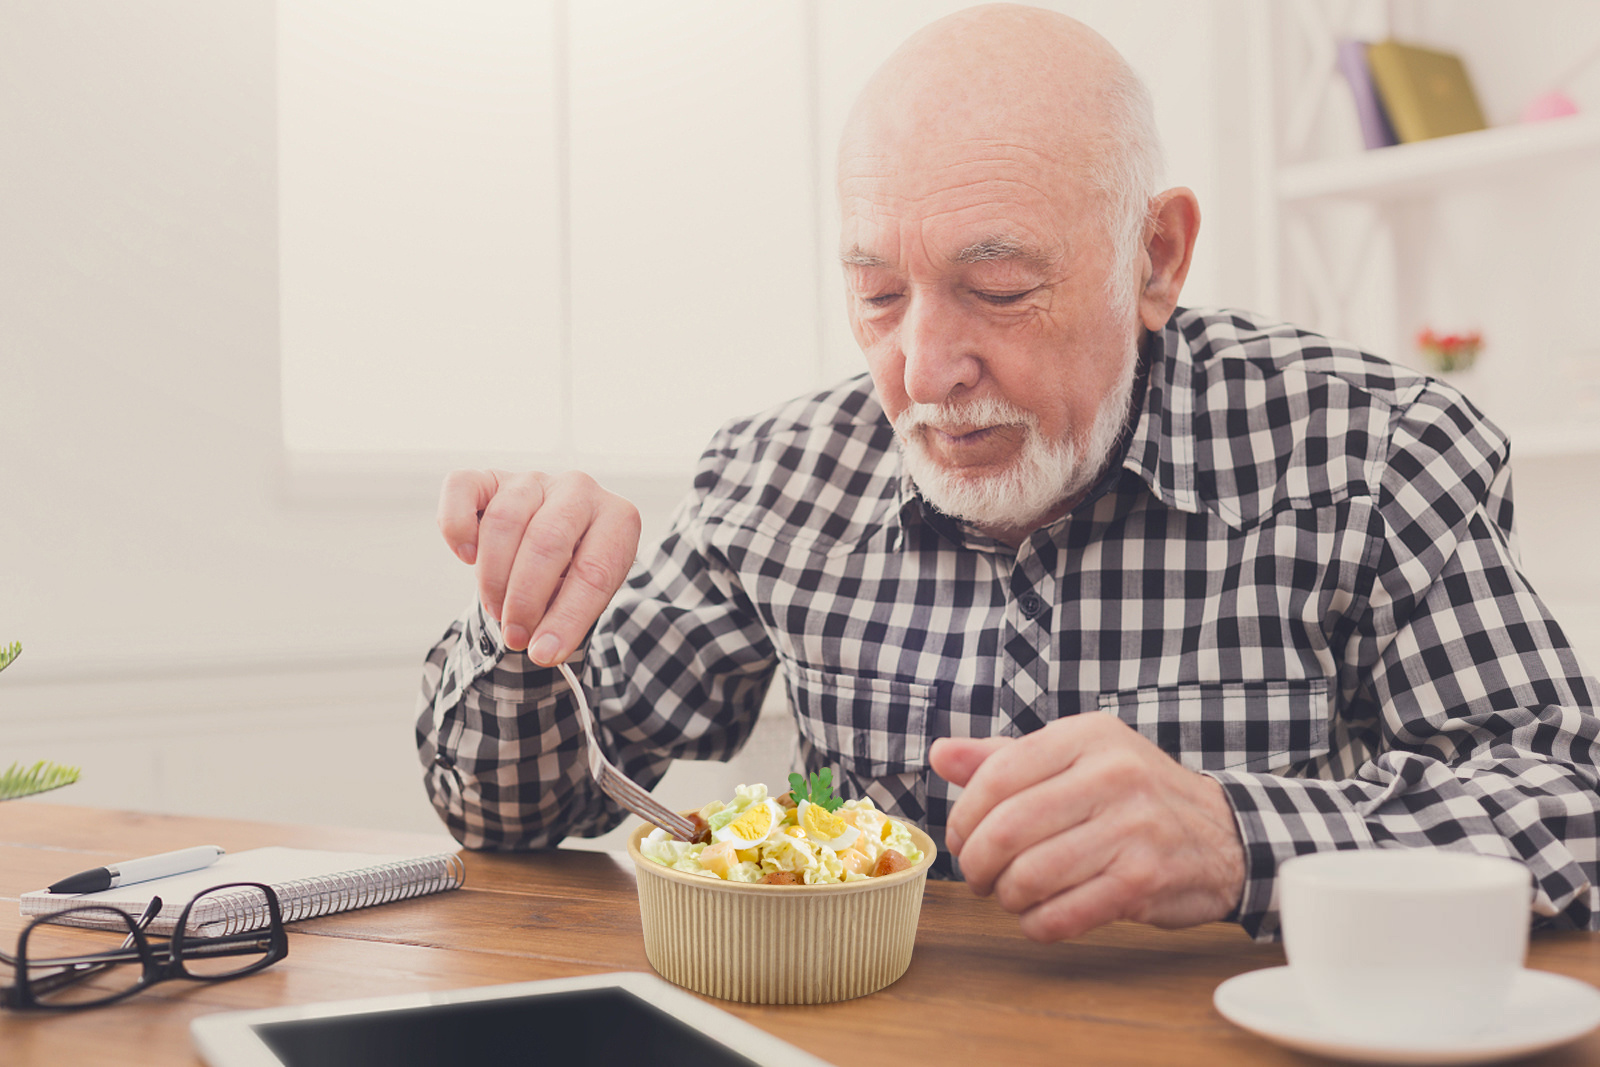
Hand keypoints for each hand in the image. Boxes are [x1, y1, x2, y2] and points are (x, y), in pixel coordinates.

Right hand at [437, 469, 640, 663]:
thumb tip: (541, 651)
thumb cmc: (574, 573)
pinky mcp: (491, 477)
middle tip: (515, 636)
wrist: (558, 540)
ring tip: (498, 609)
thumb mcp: (586, 597)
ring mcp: (533, 480)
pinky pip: (461, 490)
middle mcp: (579, 489)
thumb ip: (568, 620)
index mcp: (617, 518)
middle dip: (525, 600)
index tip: (544, 654)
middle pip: (546, 542)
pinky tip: (467, 557)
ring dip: (494, 577)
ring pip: (503, 521)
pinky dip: (457, 528)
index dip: (566, 618)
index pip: (593, 571)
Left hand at [929, 714, 1244, 941]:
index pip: (998, 775)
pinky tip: (1038, 916)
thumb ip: (1005, 757)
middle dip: (978, 863)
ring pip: (1031, 875)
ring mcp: (1132, 828)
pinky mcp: (1144, 880)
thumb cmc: (1134, 795)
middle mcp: (1112, 775)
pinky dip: (1037, 924)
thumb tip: (941, 754)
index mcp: (1087, 737)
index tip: (962, 839)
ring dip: (1006, 896)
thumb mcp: (1076, 757)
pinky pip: (1064, 914)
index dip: (965, 816)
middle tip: (978, 875)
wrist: (1222, 835)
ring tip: (1010, 894)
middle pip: (1008, 829)